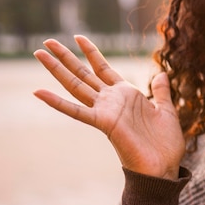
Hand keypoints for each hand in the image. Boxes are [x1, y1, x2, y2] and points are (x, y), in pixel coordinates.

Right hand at [33, 35, 184, 178]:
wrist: (165, 167)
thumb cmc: (166, 144)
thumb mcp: (166, 111)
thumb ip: (161, 92)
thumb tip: (161, 73)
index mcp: (127, 95)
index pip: (104, 69)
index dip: (92, 53)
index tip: (78, 37)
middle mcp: (112, 101)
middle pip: (84, 74)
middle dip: (66, 57)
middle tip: (47, 42)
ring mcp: (106, 111)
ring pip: (77, 86)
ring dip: (57, 69)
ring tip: (38, 53)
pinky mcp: (104, 124)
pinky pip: (77, 111)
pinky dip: (58, 102)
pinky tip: (38, 92)